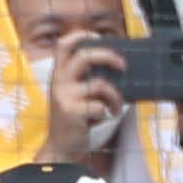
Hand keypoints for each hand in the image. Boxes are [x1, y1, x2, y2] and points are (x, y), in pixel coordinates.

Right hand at [34, 29, 125, 160]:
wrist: (61, 147)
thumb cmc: (74, 119)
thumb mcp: (76, 94)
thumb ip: (87, 79)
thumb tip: (117, 65)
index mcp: (58, 74)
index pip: (63, 45)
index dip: (80, 36)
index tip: (98, 36)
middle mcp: (59, 81)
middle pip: (85, 56)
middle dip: (108, 56)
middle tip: (123, 65)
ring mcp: (64, 96)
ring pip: (100, 84)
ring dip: (115, 96)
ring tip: (116, 106)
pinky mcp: (72, 111)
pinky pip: (100, 105)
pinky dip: (109, 110)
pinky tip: (106, 116)